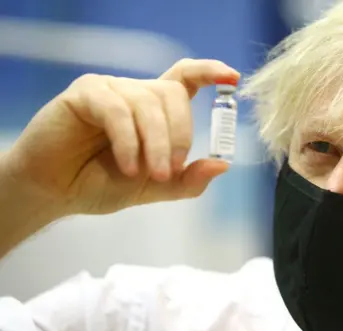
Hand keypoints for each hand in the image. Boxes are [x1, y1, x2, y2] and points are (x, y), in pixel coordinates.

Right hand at [5, 58, 239, 215]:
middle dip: (180, 135)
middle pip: (173, 94)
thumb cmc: (102, 183)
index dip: (210, 72)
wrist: (56, 192)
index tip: (232, 78)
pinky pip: (118, 110)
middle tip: (169, 170)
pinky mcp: (85, 94)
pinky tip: (127, 165)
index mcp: (155, 109)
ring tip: (146, 174)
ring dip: (155, 144)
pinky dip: (128, 141)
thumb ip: (188, 179)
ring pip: (148, 104)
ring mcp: (110, 89)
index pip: (186, 77)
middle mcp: (135, 93)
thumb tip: (223, 165)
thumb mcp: (155, 186)